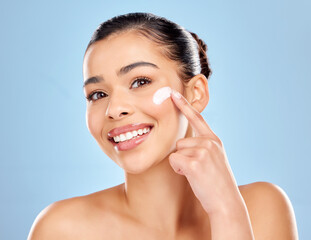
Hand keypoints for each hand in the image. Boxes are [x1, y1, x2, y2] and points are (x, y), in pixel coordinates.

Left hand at [169, 89, 242, 214]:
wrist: (226, 202)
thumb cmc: (217, 183)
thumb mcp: (214, 159)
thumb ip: (203, 146)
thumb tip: (183, 143)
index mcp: (214, 140)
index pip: (197, 118)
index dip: (184, 105)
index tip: (173, 94)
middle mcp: (210, 142)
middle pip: (180, 141)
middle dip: (183, 156)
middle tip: (198, 170)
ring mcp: (203, 151)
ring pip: (176, 151)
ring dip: (181, 164)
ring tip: (197, 174)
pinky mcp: (195, 163)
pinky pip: (174, 161)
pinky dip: (178, 170)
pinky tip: (192, 177)